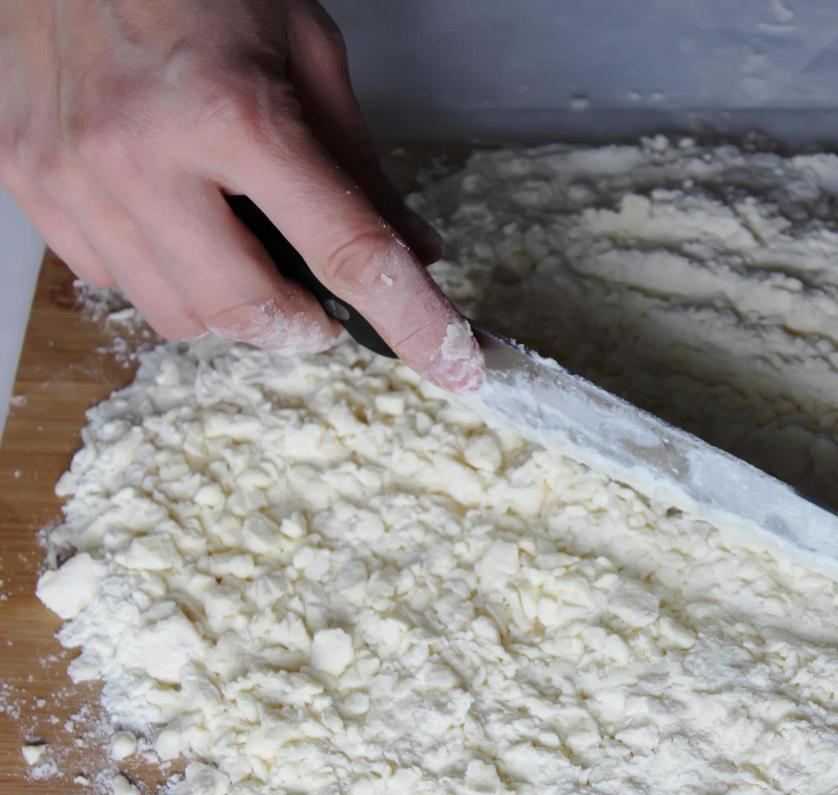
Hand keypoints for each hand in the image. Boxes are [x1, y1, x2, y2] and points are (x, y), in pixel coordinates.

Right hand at [0, 0, 483, 390]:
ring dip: (235, 305)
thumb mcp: (305, 48)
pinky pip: (113, 281)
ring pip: (178, 314)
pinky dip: (163, 273)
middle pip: (249, 311)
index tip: (456, 365)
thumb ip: (359, 163)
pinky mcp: (28, 184)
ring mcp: (73, 175)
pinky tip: (177, 217)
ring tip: (244, 241)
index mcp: (233, 112)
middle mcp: (143, 154)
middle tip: (328, 304)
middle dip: (307, 326)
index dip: (413, 322)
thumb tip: (413, 253)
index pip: (346, 253)